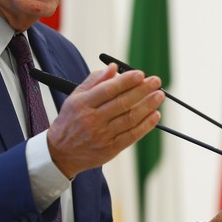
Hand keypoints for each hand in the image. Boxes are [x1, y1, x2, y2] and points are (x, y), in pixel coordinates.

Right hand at [46, 64, 164, 177]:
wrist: (61, 153)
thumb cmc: (71, 120)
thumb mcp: (75, 98)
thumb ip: (94, 81)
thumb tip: (113, 68)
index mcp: (83, 104)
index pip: (108, 90)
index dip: (126, 81)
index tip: (140, 74)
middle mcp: (92, 120)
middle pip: (122, 103)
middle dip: (142, 90)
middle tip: (156, 81)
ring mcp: (102, 136)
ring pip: (129, 119)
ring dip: (147, 106)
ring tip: (159, 95)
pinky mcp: (111, 149)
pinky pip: (132, 136)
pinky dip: (146, 125)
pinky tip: (155, 115)